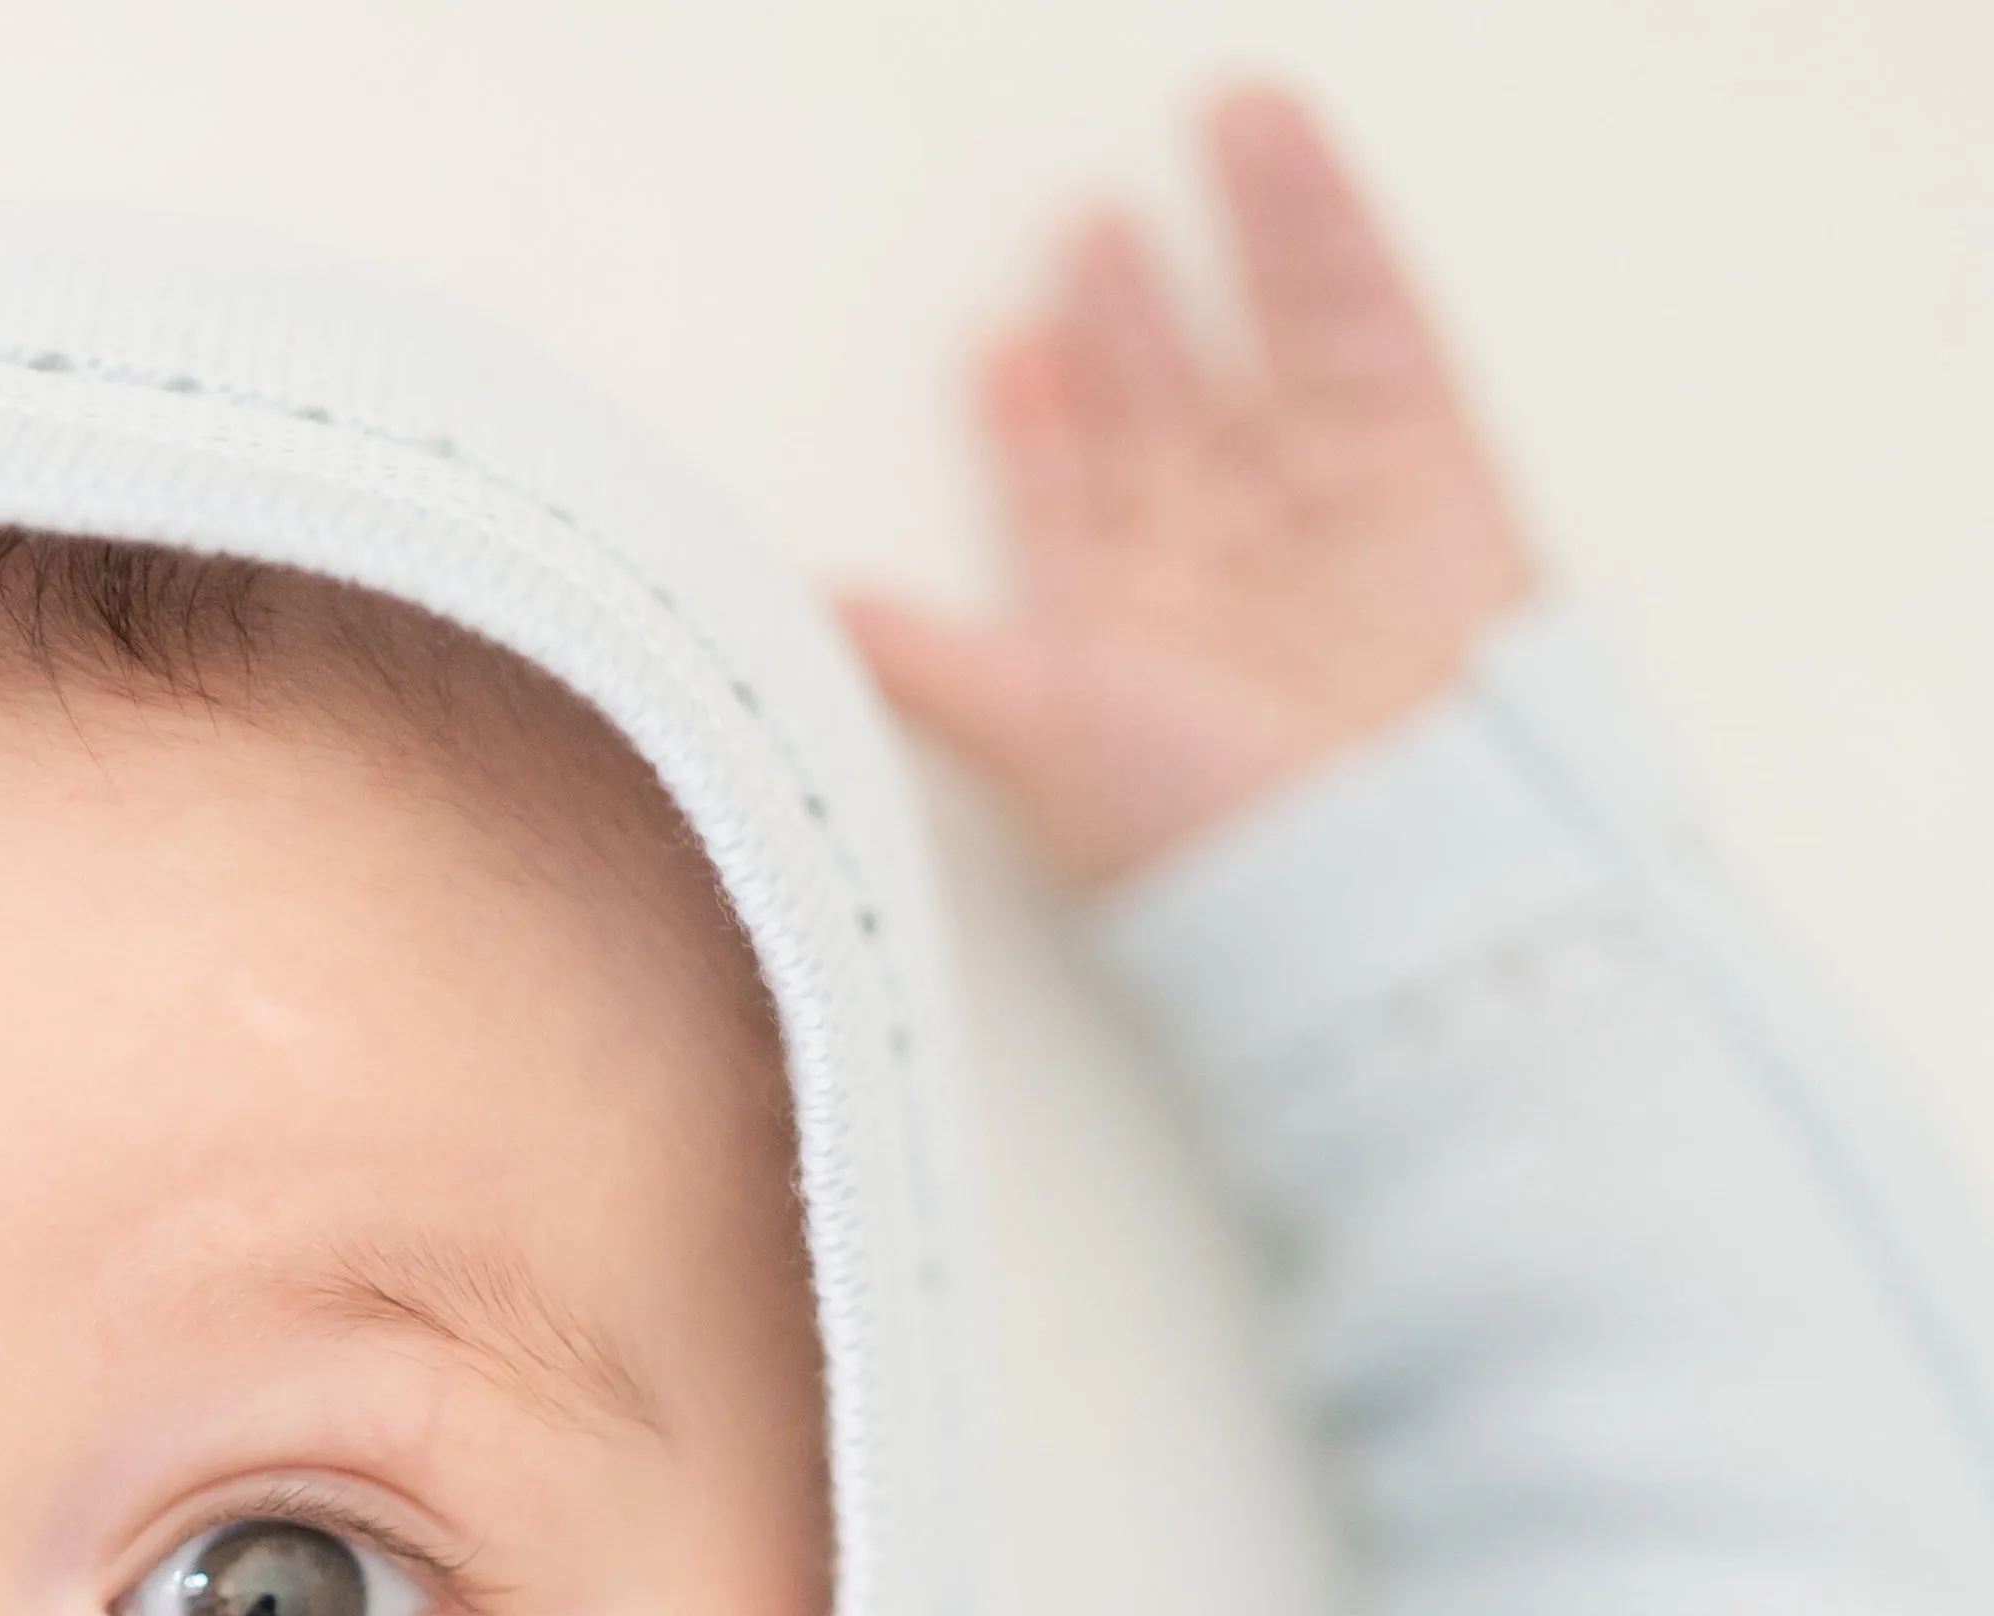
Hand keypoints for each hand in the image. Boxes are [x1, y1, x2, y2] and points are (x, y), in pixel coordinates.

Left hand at [841, 87, 1536, 889]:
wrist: (1392, 868)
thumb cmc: (1205, 838)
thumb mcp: (1035, 734)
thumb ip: (920, 664)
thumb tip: (802, 619)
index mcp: (1113, 638)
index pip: (1061, 507)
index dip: (1031, 431)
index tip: (995, 344)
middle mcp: (1215, 572)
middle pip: (1159, 417)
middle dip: (1119, 325)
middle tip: (1075, 228)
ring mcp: (1321, 516)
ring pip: (1264, 347)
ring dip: (1226, 245)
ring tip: (1199, 132)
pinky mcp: (1426, 466)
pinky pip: (1371, 320)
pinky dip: (1328, 227)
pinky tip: (1276, 142)